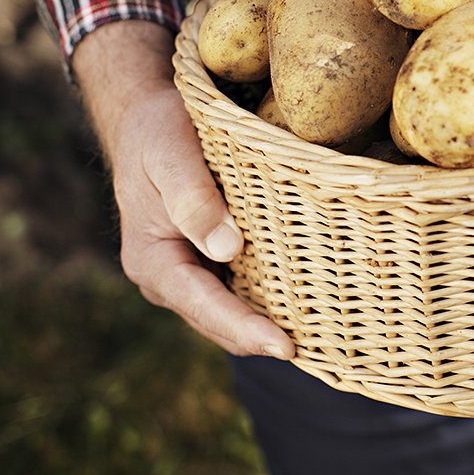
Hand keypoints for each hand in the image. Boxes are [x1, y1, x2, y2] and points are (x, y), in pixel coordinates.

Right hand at [72, 20, 295, 358]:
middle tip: (318, 353)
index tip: (284, 347)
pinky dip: (271, 300)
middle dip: (262, 341)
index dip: (244, 329)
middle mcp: (172, 278)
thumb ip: (192, 198)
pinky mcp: (214, 260)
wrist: (150, 121)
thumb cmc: (157, 133)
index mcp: (154, 261)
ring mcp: (194, 272)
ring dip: (270, 327)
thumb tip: (226, 249)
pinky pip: (244, 289)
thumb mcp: (169, 154)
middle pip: (221, 322)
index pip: (202, 304)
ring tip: (323, 343)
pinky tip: (310, 307)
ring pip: (234, 312)